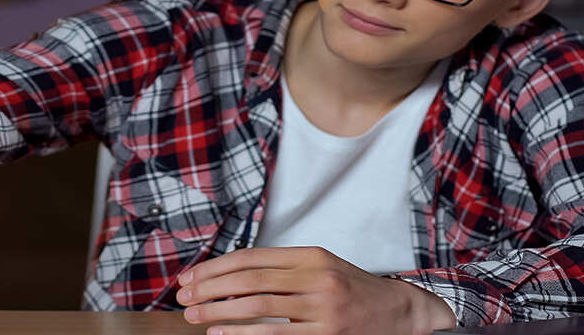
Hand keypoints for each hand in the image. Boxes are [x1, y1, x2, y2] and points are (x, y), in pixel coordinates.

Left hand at [176, 246, 455, 334]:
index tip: (190, 278)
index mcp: (311, 256)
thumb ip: (280, 270)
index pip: (251, 257)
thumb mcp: (320, 268)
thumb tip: (227, 278)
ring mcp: (323, 308)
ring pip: (259, 306)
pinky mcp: (327, 334)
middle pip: (249, 280)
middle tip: (182, 299)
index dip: (215, 268)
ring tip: (194, 316)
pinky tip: (222, 332)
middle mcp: (317, 277)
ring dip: (219, 311)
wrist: (400, 312)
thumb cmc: (352, 290)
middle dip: (209, 289)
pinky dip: (243, 333)